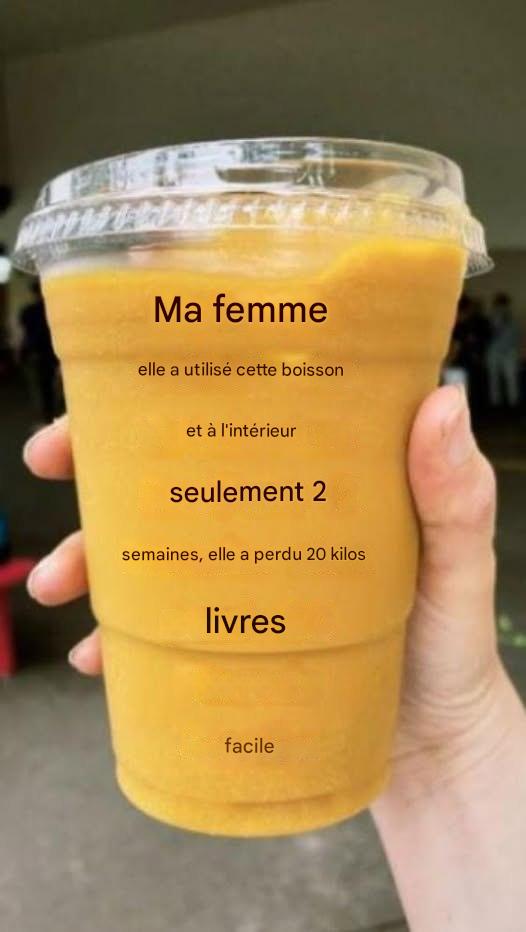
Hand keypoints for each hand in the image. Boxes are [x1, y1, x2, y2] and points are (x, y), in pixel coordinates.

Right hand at [22, 386, 507, 743]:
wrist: (435, 748)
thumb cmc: (452, 643)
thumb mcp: (457, 565)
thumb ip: (456, 498)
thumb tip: (443, 406)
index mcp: (317, 477)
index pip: (235, 414)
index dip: (168, 394)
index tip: (106, 393)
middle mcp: (269, 517)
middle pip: (171, 476)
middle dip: (99, 470)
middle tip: (50, 473)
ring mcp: (243, 579)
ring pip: (150, 552)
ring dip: (92, 558)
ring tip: (57, 584)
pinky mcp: (229, 637)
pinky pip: (158, 631)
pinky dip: (120, 641)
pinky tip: (100, 659)